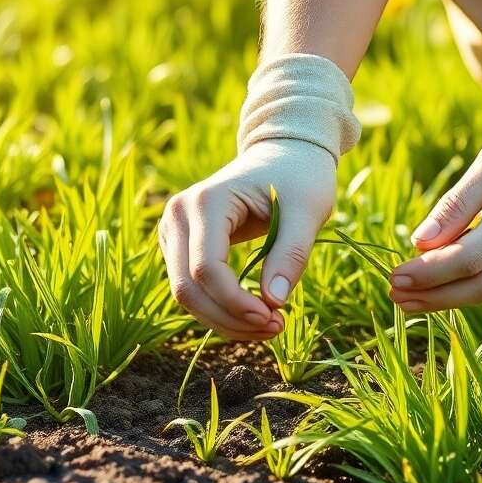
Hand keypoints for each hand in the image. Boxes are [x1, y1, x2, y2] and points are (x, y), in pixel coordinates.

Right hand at [159, 140, 335, 339]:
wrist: (284, 154)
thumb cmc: (300, 177)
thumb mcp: (307, 212)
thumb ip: (290, 254)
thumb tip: (273, 303)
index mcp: (206, 201)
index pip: (206, 268)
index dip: (236, 302)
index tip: (274, 318)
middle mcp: (178, 214)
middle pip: (188, 287)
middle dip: (230, 318)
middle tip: (275, 328)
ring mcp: (174, 230)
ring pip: (186, 294)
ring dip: (225, 319)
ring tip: (269, 325)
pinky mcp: (180, 245)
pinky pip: (192, 288)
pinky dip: (220, 308)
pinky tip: (254, 314)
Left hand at [389, 70, 481, 311]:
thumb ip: (456, 205)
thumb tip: (419, 243)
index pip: (468, 260)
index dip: (428, 274)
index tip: (394, 276)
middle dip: (435, 296)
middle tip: (396, 296)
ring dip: (452, 296)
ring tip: (413, 296)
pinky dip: (478, 283)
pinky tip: (449, 282)